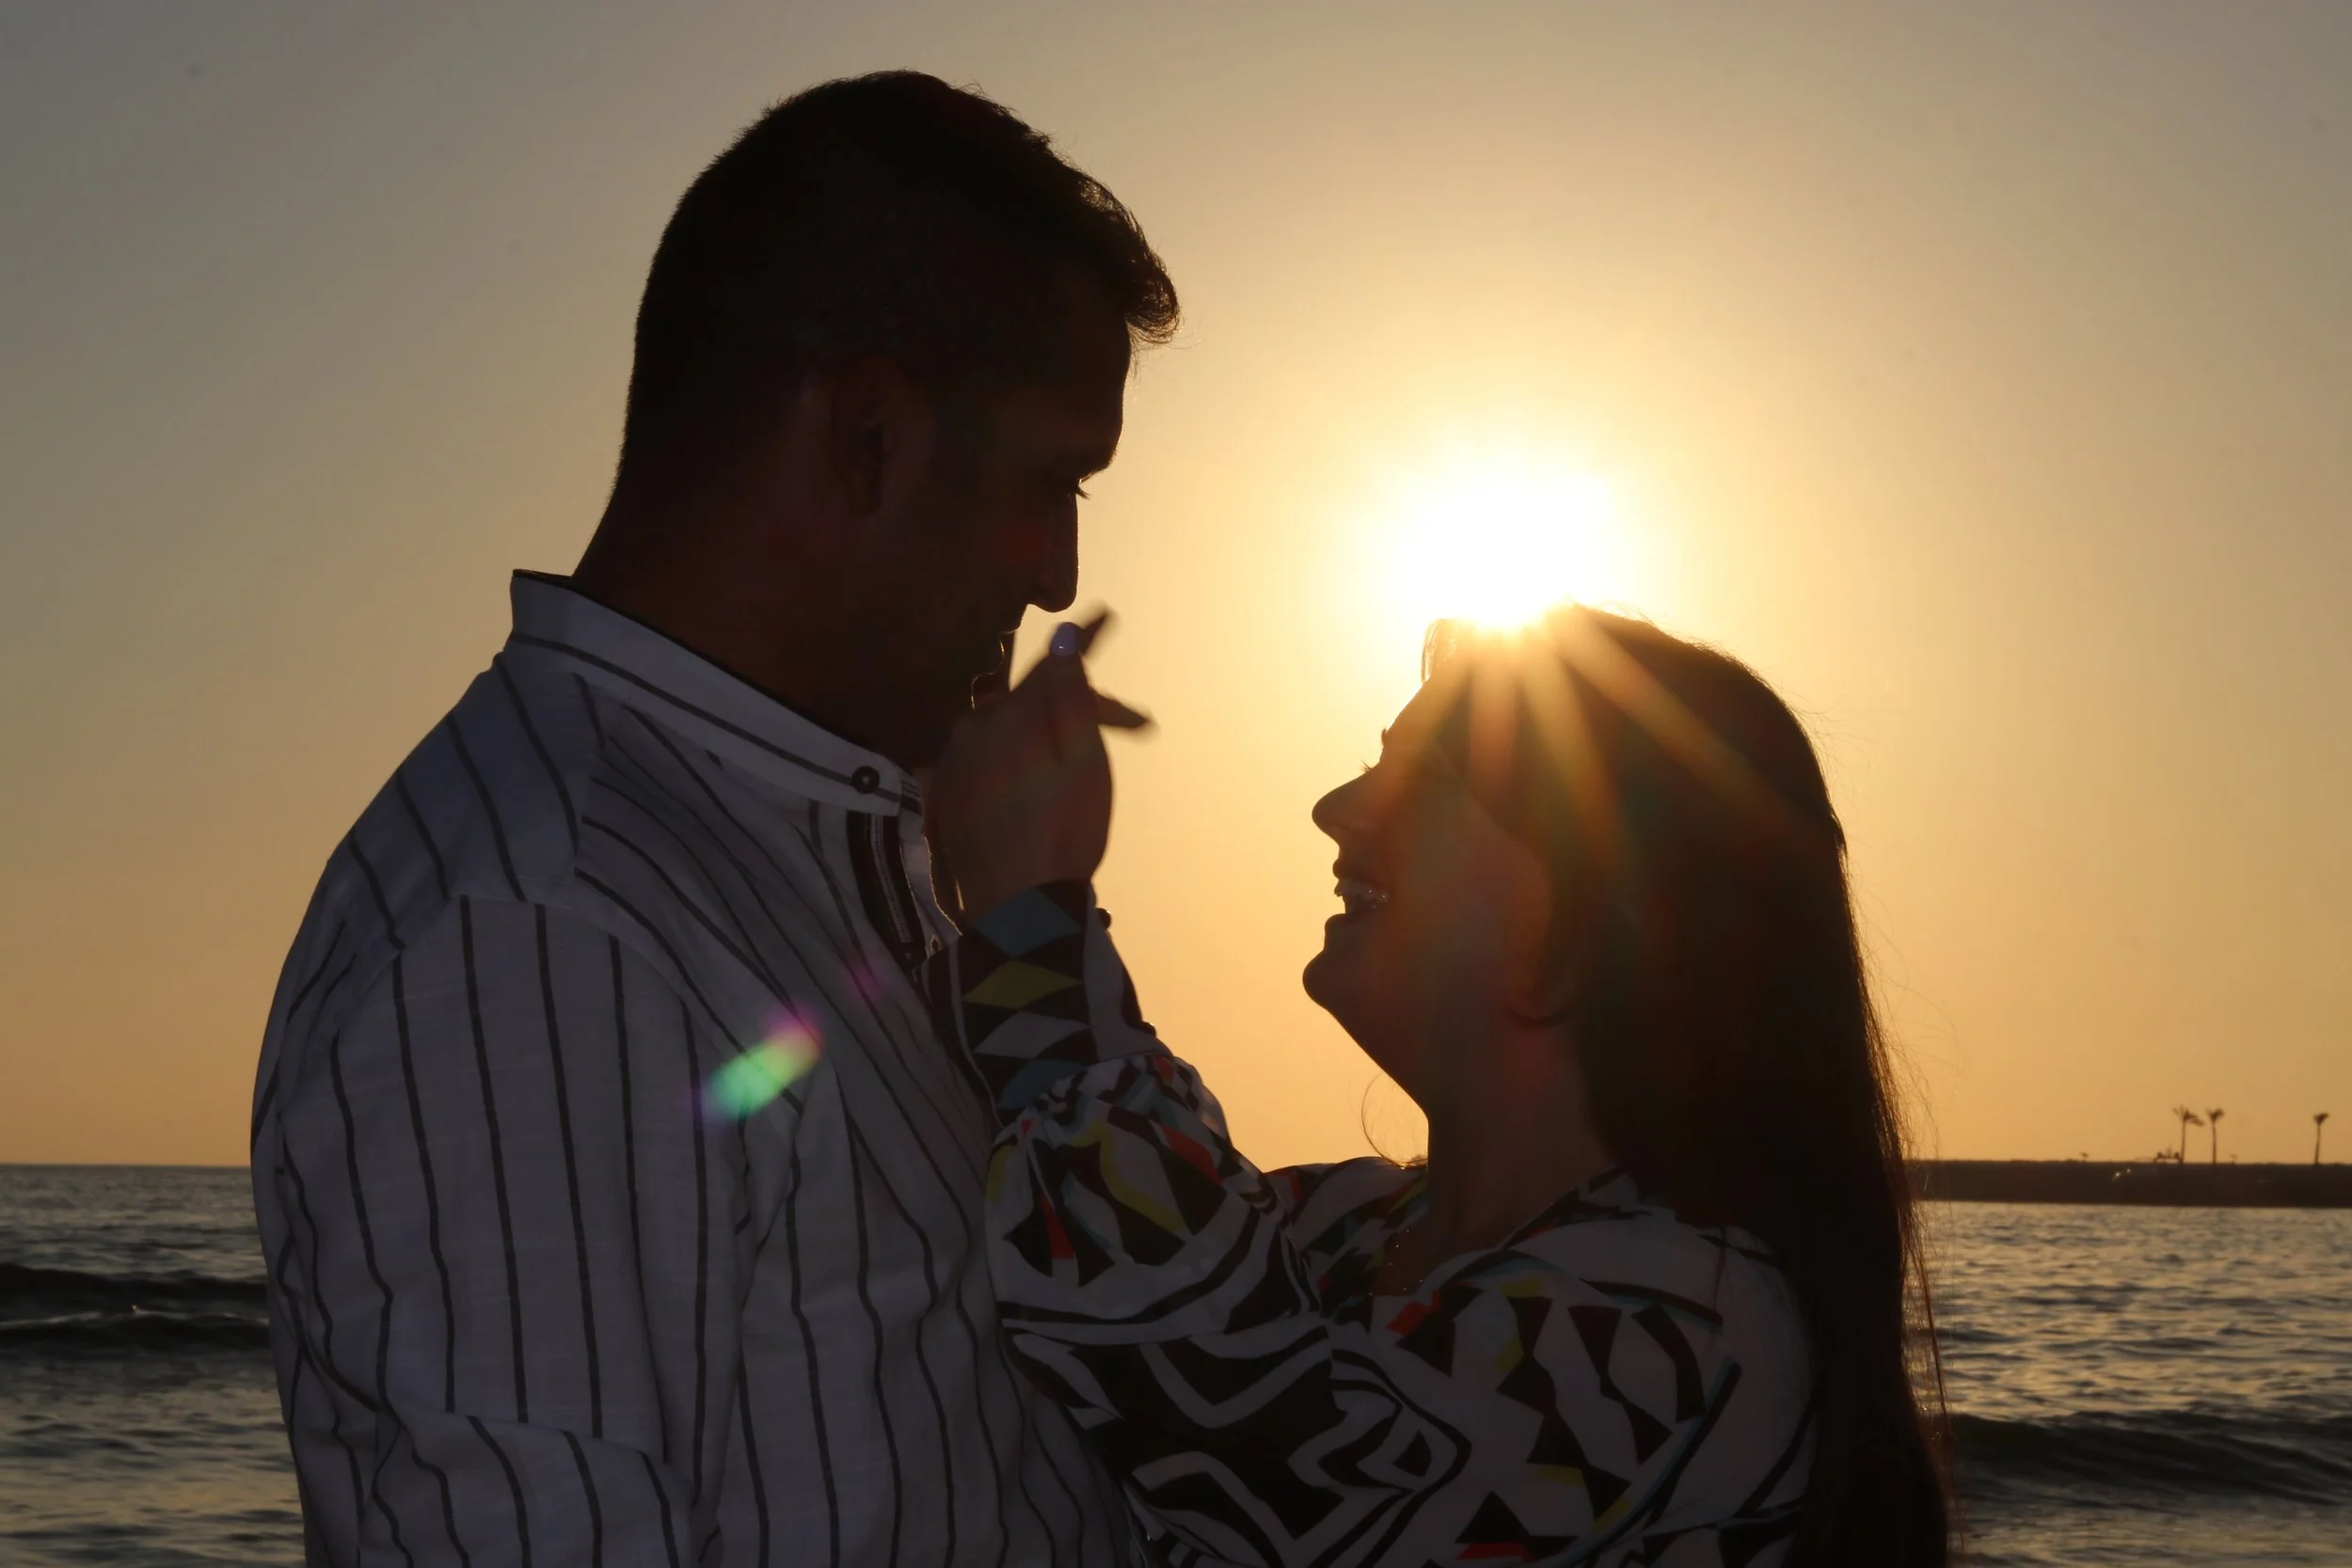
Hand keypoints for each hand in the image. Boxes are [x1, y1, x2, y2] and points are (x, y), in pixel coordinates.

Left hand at [929, 614, 1150, 923]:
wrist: (1017, 910)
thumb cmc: (1064, 836)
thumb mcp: (1083, 762)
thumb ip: (1071, 695)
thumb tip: (1062, 635)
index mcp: (1010, 716)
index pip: (1051, 665)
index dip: (1084, 643)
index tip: (1107, 614)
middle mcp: (972, 729)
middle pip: (1030, 701)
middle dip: (1079, 705)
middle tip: (1133, 726)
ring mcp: (953, 763)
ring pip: (1007, 729)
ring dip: (1046, 734)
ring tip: (1084, 760)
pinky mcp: (945, 794)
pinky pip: (985, 757)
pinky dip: (1015, 758)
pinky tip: (1036, 775)